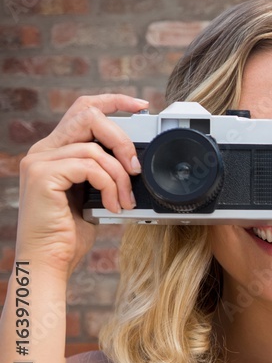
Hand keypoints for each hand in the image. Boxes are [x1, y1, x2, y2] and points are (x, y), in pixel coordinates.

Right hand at [14, 94, 147, 278]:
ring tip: (125, 199)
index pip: (82, 109)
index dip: (113, 101)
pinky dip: (109, 185)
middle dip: (121, 138)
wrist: (50, 261)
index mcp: (56, 152)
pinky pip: (90, 167)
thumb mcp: (94, 195)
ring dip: (120, 175)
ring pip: (95, 148)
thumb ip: (105, 173)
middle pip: (88, 115)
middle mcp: (43, 151)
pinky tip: (112, 206)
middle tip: (135, 167)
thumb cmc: (71, 234)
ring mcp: (39, 161)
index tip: (141, 106)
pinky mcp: (43, 175)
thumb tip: (135, 161)